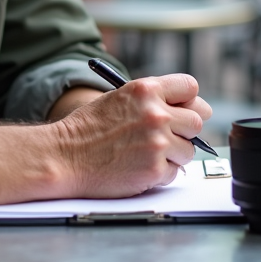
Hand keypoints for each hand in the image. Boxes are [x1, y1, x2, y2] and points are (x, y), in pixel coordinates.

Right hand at [52, 74, 211, 197]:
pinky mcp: (154, 169)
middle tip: (165, 137)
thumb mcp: (120, 98)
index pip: (190, 87)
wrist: (64, 157)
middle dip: (184, 131)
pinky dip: (161, 173)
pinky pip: (174, 172)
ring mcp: (157, 143)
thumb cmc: (87, 129)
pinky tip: (138, 167)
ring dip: (173, 155)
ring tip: (145, 154)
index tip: (184, 110)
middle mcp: (156, 114)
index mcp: (146, 90)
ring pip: (188, 150)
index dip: (189, 100)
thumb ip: (153, 100)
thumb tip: (192, 110)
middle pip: (196, 121)